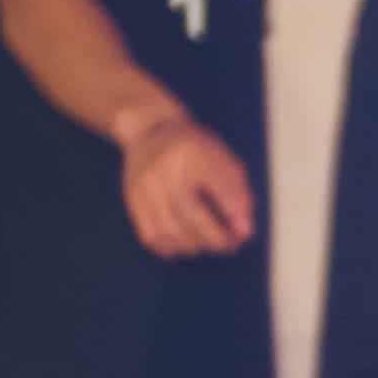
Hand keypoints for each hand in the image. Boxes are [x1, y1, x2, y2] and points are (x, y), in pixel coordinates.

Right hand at [119, 108, 255, 259]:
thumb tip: (244, 234)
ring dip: (196, 246)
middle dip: (217, 240)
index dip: (236, 218)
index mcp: (195, 153)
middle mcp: (166, 170)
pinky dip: (172, 247)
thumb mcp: (223, 160)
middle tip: (230, 244)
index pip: (221, 191)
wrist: (151, 131)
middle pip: (193, 219)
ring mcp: (145, 186)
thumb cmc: (196, 150)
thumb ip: (238, 195)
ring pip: (172, 234)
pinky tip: (185, 241)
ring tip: (208, 242)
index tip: (245, 234)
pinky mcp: (133, 200)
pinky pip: (153, 236)